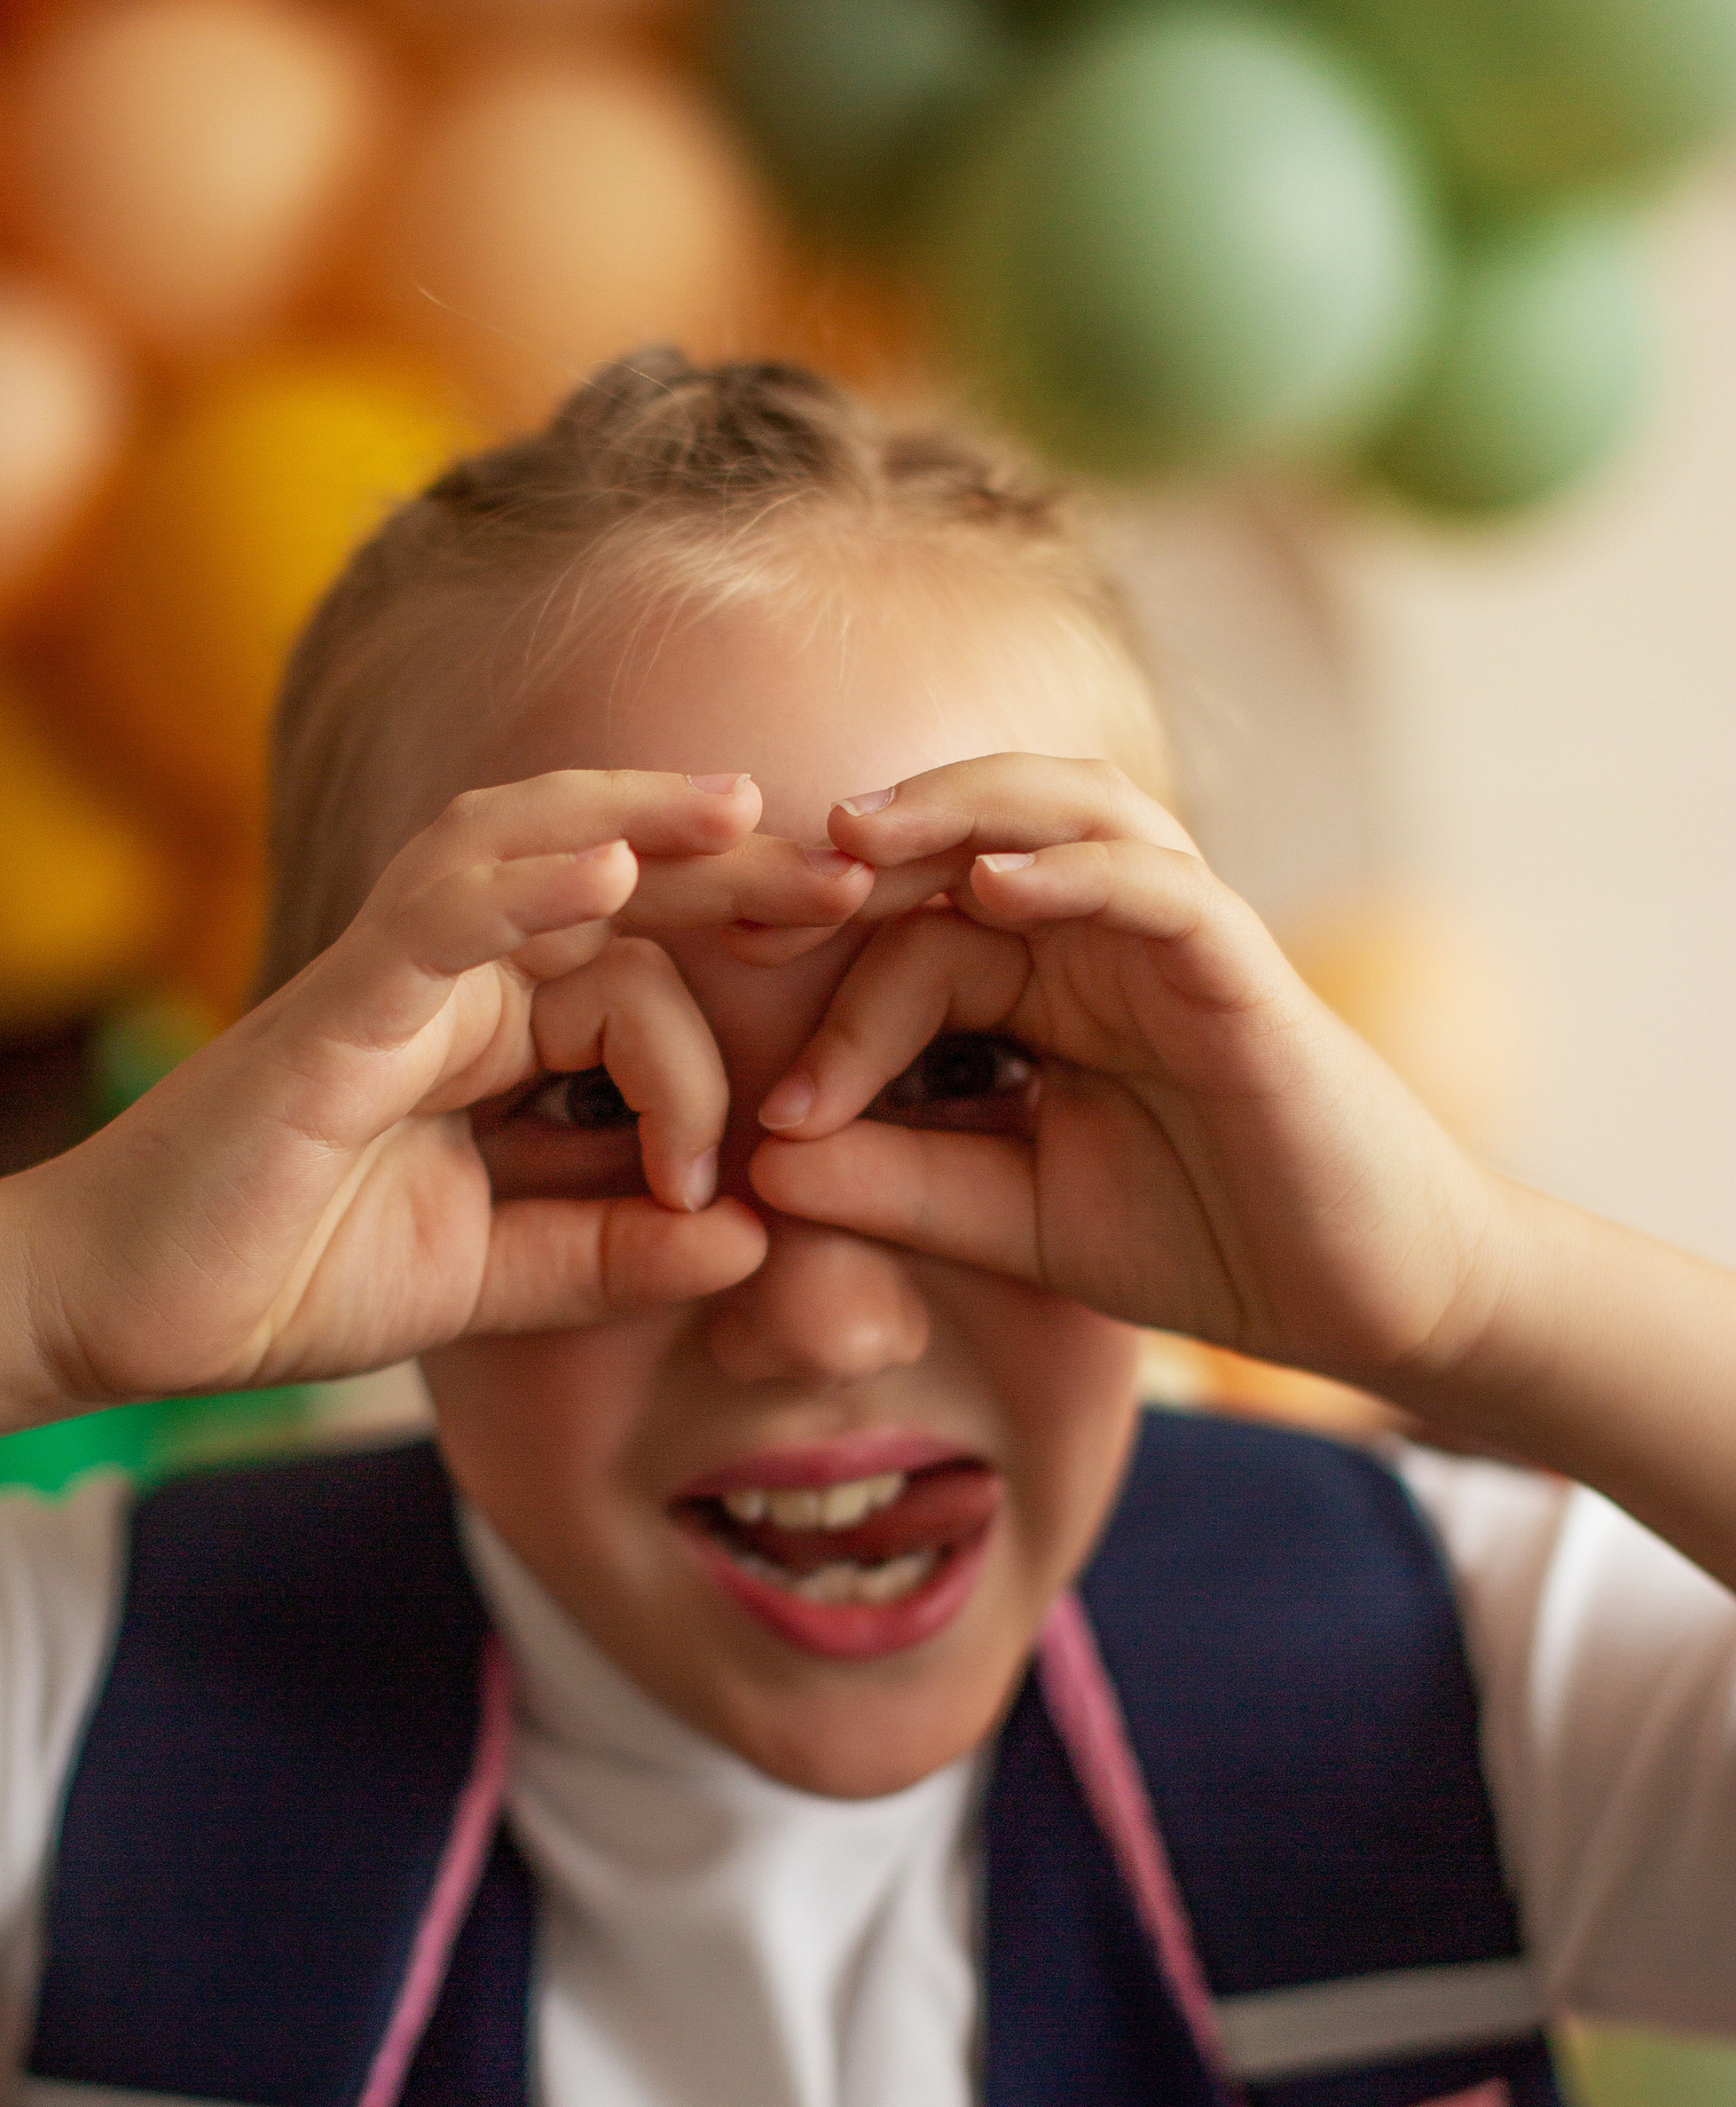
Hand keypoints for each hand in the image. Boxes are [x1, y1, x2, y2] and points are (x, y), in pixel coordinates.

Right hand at [17, 771, 778, 1402]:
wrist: (109, 1312)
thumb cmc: (277, 1278)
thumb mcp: (485, 1279)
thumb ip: (608, 1254)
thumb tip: (753, 1243)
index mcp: (483, 1035)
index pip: (634, 983)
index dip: (725, 1039)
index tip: (791, 1123)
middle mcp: (441, 981)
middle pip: (606, 886)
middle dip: (733, 871)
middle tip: (860, 871)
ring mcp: (382, 980)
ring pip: (523, 857)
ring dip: (640, 825)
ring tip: (747, 812)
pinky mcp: (327, 1008)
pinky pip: (434, 916)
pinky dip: (520, 881)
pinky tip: (611, 867)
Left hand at [747, 755, 1509, 1389]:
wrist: (1360, 1299)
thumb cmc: (1201, 1242)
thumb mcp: (1010, 1219)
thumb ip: (894, 1187)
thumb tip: (754, 1169)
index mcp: (1041, 984)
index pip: (910, 947)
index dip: (825, 1010)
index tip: (759, 1114)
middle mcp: (1099, 934)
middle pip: (964, 841)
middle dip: (853, 859)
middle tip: (746, 897)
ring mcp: (1173, 933)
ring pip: (1062, 809)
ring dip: (953, 808)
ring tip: (854, 833)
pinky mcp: (1240, 961)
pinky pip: (1155, 881)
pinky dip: (1075, 866)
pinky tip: (992, 884)